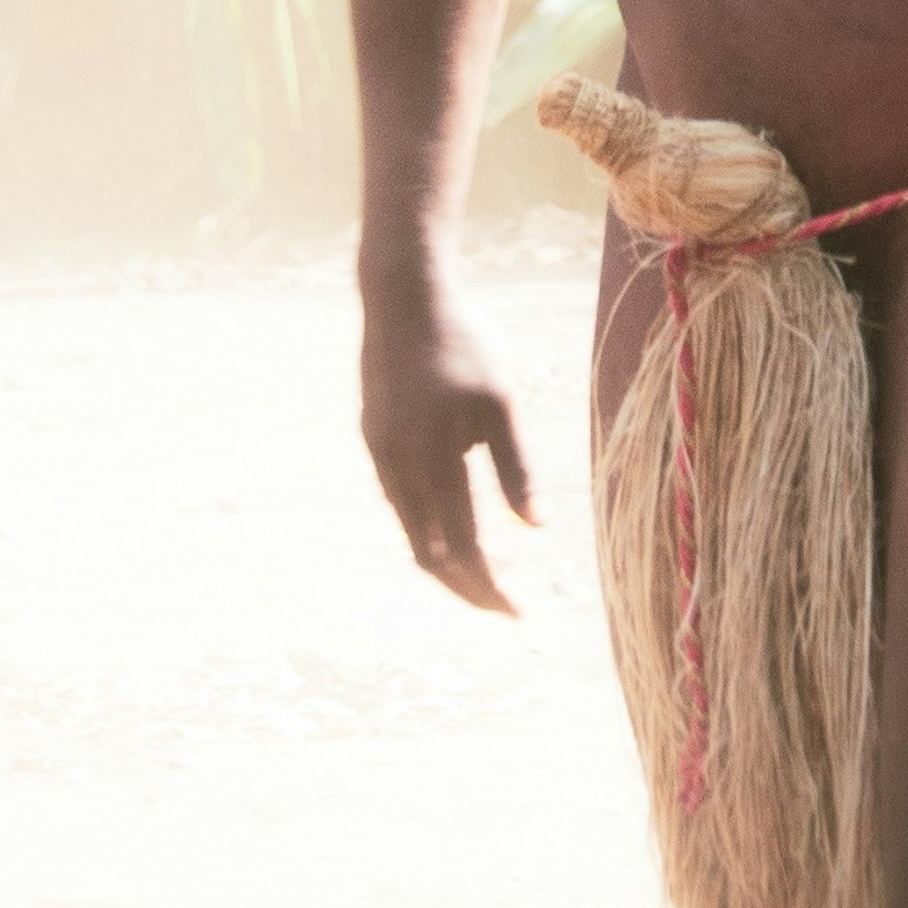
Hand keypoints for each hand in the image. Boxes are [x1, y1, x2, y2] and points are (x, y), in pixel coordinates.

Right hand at [360, 277, 536, 614]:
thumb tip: (536, 530)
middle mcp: (398, 466)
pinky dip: (424, 524)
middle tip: (504, 607)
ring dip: (444, 559)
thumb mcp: (500, 403)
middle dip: (467, 587)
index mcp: (432, 461)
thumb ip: (516, 467)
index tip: (518, 612)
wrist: (403, 295)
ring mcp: (379, 451)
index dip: (490, 586)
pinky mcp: (372, 434)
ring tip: (482, 575)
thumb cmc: (464, 343)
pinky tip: (448, 521)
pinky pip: (398, 497)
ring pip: (409, 528)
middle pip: (429, 553)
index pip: (463, 548)